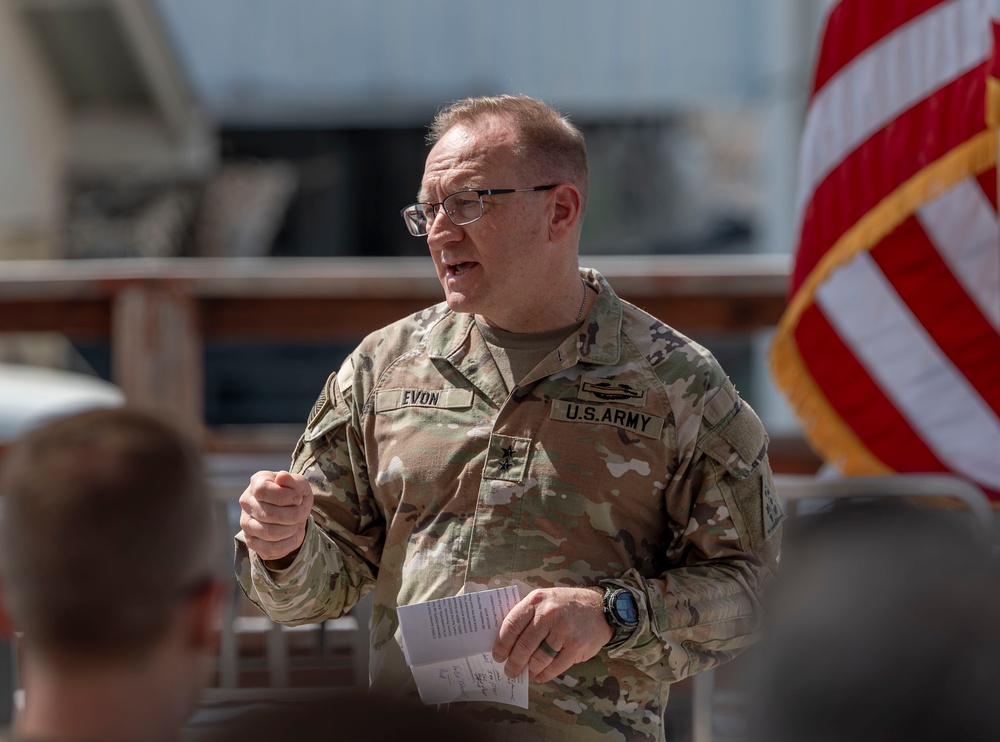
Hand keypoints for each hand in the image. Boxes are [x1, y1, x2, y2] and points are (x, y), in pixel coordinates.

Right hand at [239, 470, 313, 563]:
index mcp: (256, 483)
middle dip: (293, 515)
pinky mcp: (251, 541)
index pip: (262, 491)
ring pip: (270, 533)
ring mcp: (246, 523)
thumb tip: (282, 476)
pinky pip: (270, 549)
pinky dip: (288, 544)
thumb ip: (293, 480)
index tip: (297, 498)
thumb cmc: (295, 494)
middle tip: (302, 512)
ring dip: (291, 529)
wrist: (292, 511)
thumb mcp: (300, 485)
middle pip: (269, 514)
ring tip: (297, 523)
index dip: (284, 496)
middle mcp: (246, 502)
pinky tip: (293, 535)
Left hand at [492, 587, 612, 682]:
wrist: (600, 608)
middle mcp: (549, 614)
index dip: (502, 644)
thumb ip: (527, 614)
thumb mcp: (545, 599)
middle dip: (513, 663)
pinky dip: (544, 674)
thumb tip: (506, 640)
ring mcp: (564, 631)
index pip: (512, 625)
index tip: (497, 656)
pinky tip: (539, 675)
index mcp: (536, 600)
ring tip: (524, 673)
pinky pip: (555, 667)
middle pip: (524, 645)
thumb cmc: (566, 605)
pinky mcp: (576, 647)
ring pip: (538, 659)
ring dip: (529, 670)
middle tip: (509, 671)